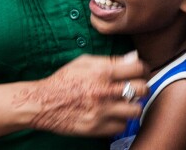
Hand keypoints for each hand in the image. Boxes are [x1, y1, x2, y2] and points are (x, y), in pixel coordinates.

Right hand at [16, 52, 148, 136]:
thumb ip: (110, 60)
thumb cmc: (63, 80)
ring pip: (135, 110)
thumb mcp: (84, 62)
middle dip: (141, 88)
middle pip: (141, 89)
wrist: (44, 103)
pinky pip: (122, 126)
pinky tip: (112, 115)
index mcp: (101, 72)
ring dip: (132, 106)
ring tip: (124, 103)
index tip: (139, 72)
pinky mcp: (97, 128)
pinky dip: (119, 121)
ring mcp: (101, 111)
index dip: (142, 69)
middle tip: (135, 88)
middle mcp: (104, 91)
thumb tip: (133, 57)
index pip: (137, 68)